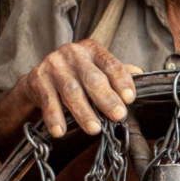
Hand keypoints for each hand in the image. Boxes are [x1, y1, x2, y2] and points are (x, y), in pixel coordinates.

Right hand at [20, 39, 142, 136]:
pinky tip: (60, 131)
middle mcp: (72, 54)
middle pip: (92, 78)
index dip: (122, 81)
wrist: (39, 78)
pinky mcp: (38, 80)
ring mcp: (53, 66)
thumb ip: (117, 73)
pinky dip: (55, 117)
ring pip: (71, 91)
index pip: (111, 64)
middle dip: (106, 99)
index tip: (130, 99)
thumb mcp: (96, 69)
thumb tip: (141, 75)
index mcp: (92, 50)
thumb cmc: (76, 74)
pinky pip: (48, 101)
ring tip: (94, 129)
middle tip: (118, 116)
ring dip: (83, 112)